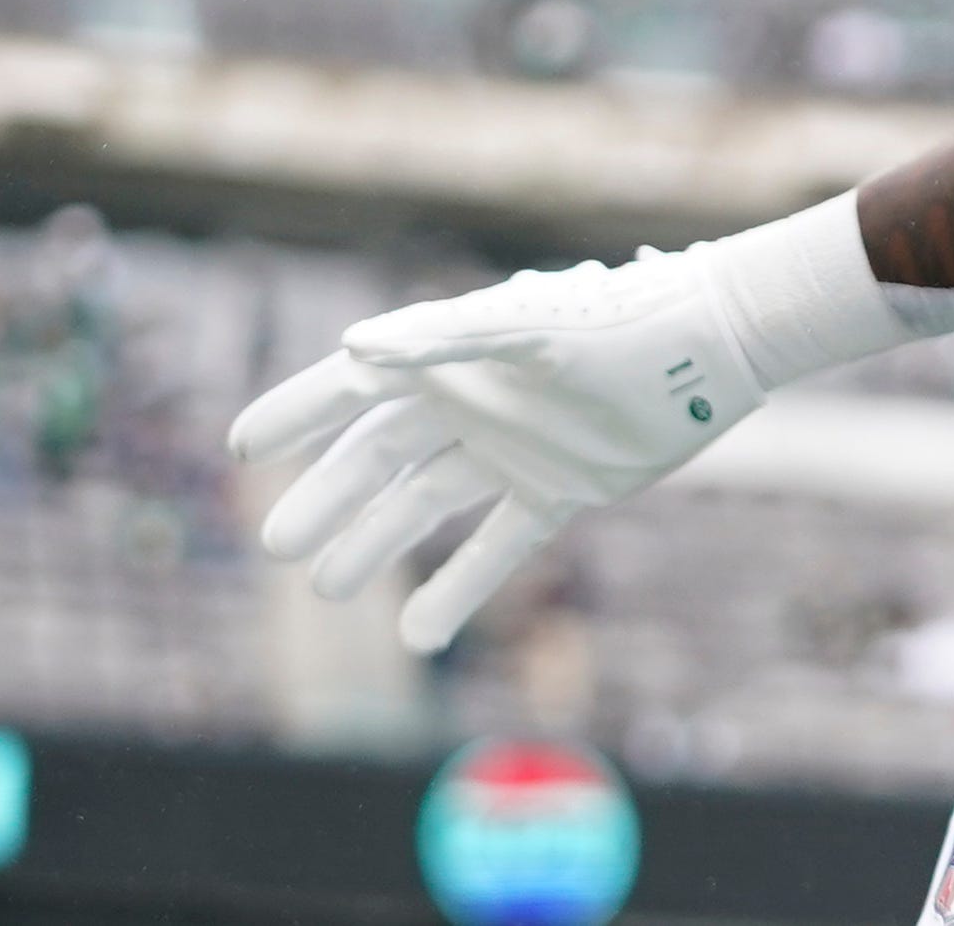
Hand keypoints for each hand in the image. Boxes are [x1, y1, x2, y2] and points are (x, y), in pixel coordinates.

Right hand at [227, 249, 774, 654]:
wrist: (713, 348)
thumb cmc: (621, 320)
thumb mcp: (528, 326)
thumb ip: (443, 338)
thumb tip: (354, 346)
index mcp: (456, 358)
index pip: (356, 388)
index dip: (299, 412)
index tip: (240, 447)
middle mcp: (477, 404)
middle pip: (379, 457)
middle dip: (328, 497)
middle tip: (277, 546)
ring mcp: (515, 451)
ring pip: (426, 505)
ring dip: (376, 543)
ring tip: (328, 588)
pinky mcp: (561, 490)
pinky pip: (497, 547)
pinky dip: (459, 590)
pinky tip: (418, 634)